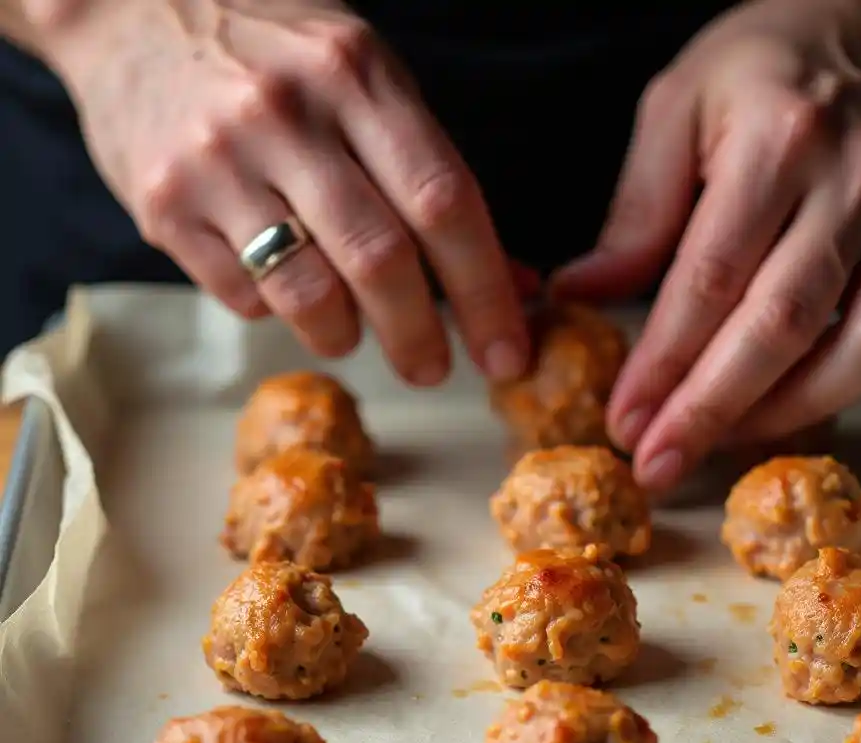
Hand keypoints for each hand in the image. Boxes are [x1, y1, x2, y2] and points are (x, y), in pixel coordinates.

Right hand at [44, 0, 528, 383]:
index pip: (443, 203)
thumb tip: (513, 280)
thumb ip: (433, 178)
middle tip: (432, 370)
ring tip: (352, 331)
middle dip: (419, 337)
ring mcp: (218, 160)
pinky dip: (278, 311)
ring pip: (309, 295)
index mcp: (356, 75)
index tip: (507, 354)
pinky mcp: (163, 205)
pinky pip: (244, 296)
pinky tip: (280, 282)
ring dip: (346, 335)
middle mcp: (287, 114)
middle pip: (380, 261)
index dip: (486, 292)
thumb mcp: (365, 81)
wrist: (128, 6)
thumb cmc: (274, 54)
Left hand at [552, 0, 860, 490]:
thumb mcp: (677, 107)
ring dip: (791, 411)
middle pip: (782, 325)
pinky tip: (811, 394)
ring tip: (726, 439)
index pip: (708, 279)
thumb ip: (635, 210)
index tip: (624, 420)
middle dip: (711, 411)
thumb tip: (580, 295)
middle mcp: (858, 183)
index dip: (661, 364)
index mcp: (780, 142)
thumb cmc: (769, 63)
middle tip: (659, 464)